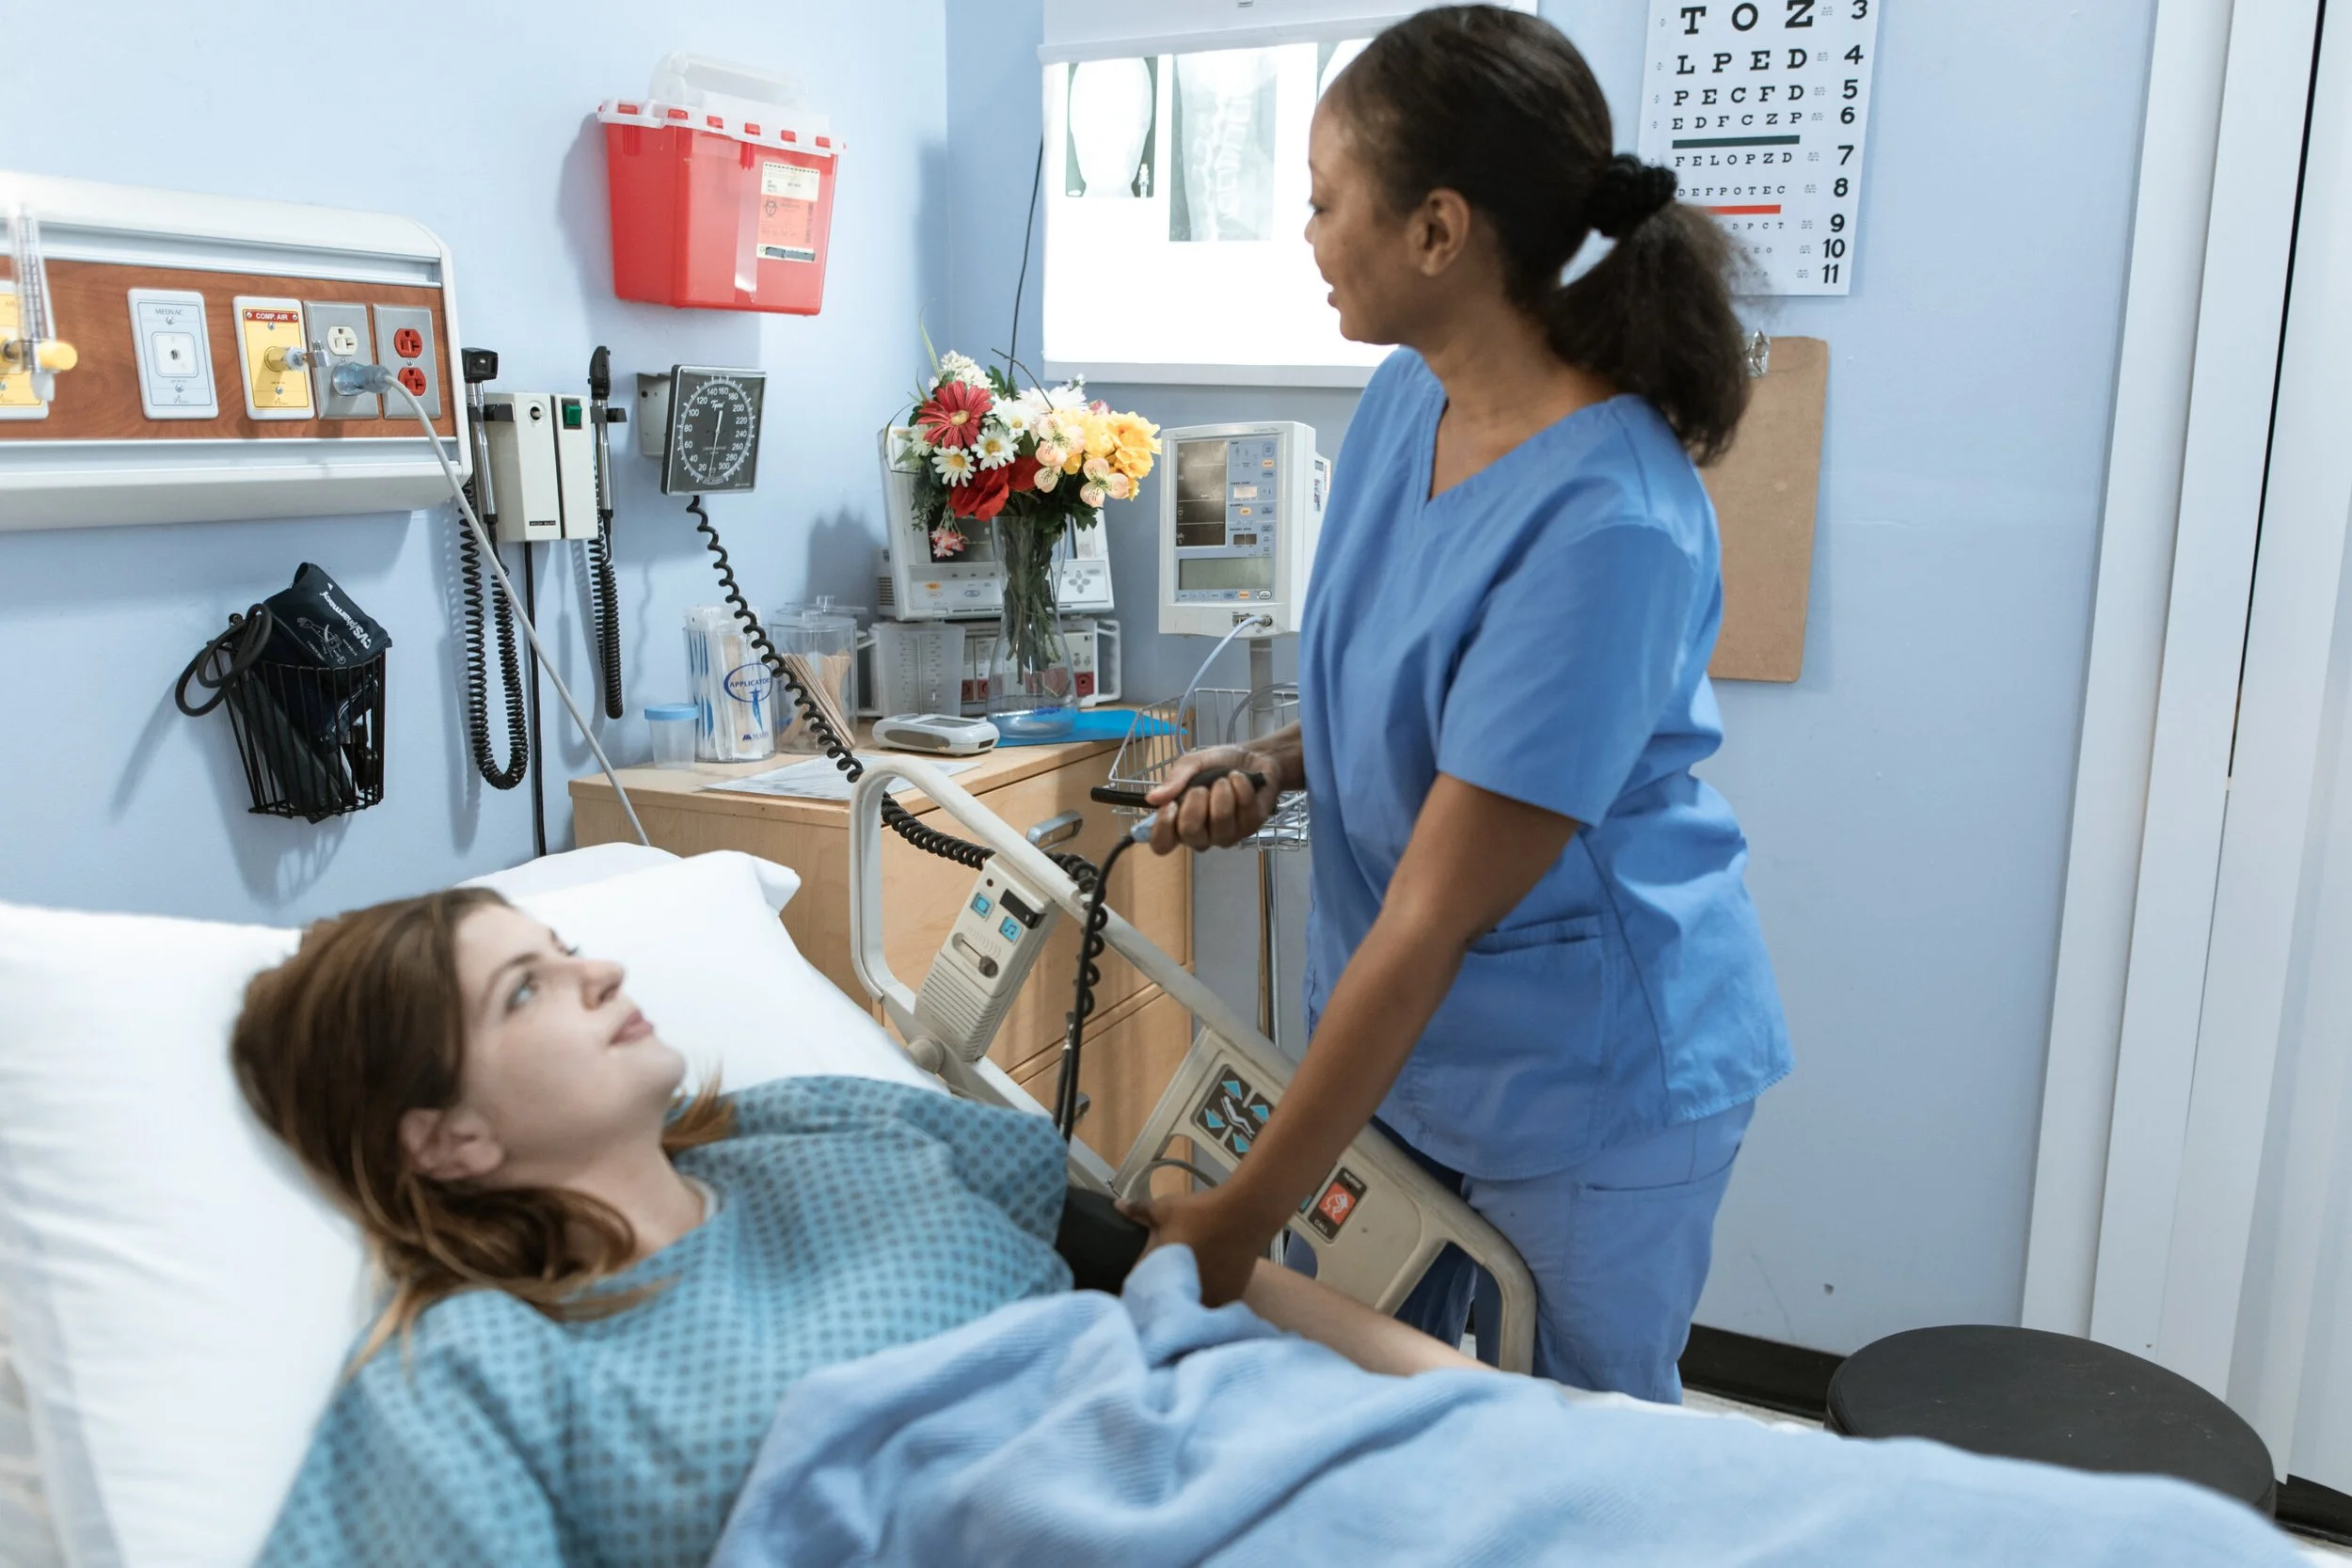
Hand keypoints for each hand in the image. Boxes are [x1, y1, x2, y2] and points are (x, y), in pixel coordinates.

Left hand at [1118, 1185, 1274, 1306]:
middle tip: (1160, 1293)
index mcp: (1162, 1272)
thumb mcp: (1165, 1209)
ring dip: (1185, 1305)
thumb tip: (1116, 1206)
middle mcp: (1183, 1291)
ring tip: (1183, 1296)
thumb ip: (1138, 1211)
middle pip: (1165, 1305)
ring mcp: (1208, 1297)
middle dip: (1160, 1302)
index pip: (1140, 1290)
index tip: (1135, 1292)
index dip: (1136, 1292)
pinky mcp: (1229, 1298)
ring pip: (1190, 1309)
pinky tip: (1207, 1292)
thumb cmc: (1200, 1211)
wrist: (1245, 1214)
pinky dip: (1207, 1301)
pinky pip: (1212, 1307)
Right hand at [1145, 745, 1285, 854]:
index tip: (1169, 806)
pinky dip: (1241, 788)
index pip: (1162, 844)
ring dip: (1222, 794)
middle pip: (1190, 834)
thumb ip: (1174, 780)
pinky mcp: (1249, 828)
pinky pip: (1243, 812)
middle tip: (1201, 787)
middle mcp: (1202, 834)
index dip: (1163, 829)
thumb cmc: (1218, 764)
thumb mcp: (1192, 764)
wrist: (1253, 756)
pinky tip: (1240, 780)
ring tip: (1225, 779)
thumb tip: (1151, 798)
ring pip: (1220, 823)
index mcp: (1180, 822)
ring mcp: (1226, 835)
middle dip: (1195, 804)